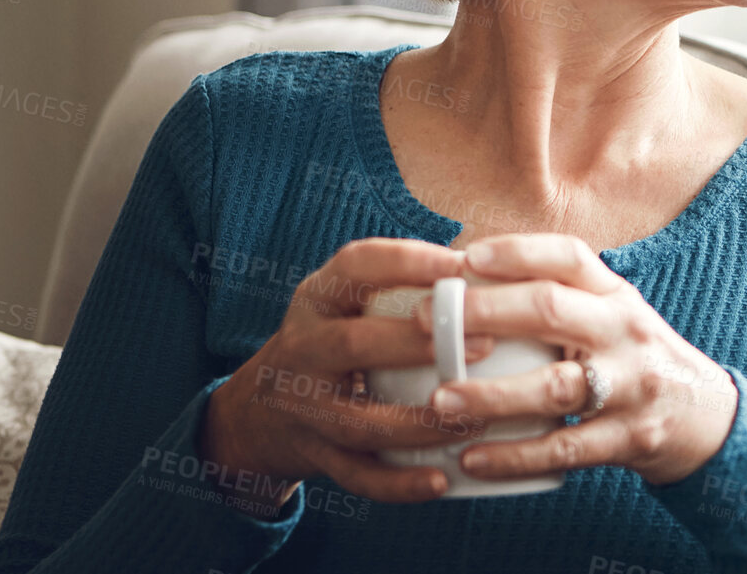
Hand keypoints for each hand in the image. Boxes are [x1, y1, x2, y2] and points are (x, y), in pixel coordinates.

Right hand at [200, 238, 502, 512]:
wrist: (256, 412)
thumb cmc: (331, 341)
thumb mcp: (344, 300)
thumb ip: (399, 283)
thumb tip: (491, 265)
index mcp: (318, 300)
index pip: (356, 267)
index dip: (408, 263)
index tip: (462, 265)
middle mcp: (303, 349)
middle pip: (354, 345)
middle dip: (418, 345)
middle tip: (487, 342)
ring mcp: (305, 407)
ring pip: (360, 422)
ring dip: (421, 424)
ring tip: (478, 418)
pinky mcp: (315, 455)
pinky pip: (357, 475)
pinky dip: (399, 484)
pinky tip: (441, 480)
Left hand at [415, 232, 738, 486]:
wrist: (705, 419)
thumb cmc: (633, 361)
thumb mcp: (612, 317)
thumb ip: (562, 299)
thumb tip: (468, 278)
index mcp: (617, 296)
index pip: (569, 257)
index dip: (517, 252)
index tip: (465, 257)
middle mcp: (626, 331)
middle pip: (551, 309)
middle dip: (485, 312)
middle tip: (425, 322)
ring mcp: (630, 385)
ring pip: (554, 386)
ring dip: (492, 393)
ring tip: (440, 399)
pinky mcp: (628, 438)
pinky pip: (564, 447)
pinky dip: (514, 455)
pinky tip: (472, 458)